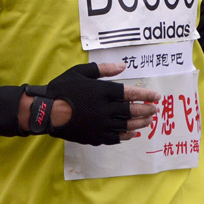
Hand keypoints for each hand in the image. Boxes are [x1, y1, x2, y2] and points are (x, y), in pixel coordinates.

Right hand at [19, 62, 159, 145]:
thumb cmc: (63, 88)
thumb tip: (122, 66)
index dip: (146, 95)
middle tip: (156, 110)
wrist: (46, 111)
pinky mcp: (95, 136)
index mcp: (103, 91)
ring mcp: (101, 124)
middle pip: (132, 111)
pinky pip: (115, 137)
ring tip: (149, 121)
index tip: (157, 96)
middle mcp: (105, 109)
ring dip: (140, 123)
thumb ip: (103, 69)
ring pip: (126, 125)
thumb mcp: (80, 72)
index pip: (131, 94)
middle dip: (147, 110)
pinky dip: (126, 135)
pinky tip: (132, 134)